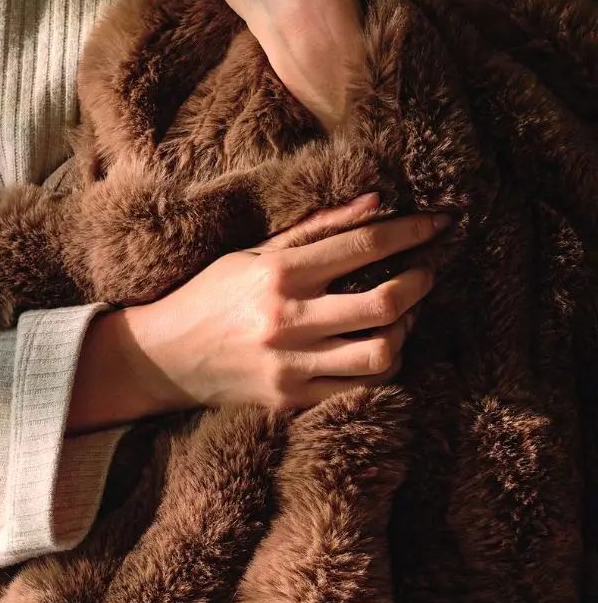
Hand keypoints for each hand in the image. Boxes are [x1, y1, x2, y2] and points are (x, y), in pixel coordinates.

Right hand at [67, 193, 448, 432]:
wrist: (161, 358)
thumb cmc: (208, 296)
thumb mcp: (253, 253)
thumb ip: (317, 229)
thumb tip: (377, 201)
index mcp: (279, 274)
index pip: (364, 245)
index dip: (412, 231)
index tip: (440, 223)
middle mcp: (288, 319)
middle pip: (386, 303)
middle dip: (419, 284)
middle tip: (425, 274)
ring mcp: (291, 365)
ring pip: (381, 353)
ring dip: (404, 331)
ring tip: (401, 317)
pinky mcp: (291, 401)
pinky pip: (358, 389)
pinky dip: (378, 368)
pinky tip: (374, 349)